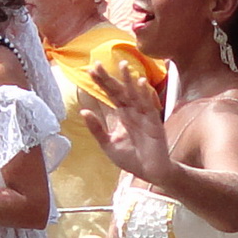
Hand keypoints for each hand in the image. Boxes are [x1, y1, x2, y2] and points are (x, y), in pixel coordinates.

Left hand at [77, 72, 177, 187]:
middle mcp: (132, 111)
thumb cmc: (131, 159)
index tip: (90, 70)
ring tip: (122, 65)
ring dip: (128, 80)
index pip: (110, 95)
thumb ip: (97, 128)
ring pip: (135, 94)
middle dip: (109, 78)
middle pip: (119, 91)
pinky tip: (140, 82)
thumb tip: (83, 110)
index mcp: (122, 115)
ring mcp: (144, 115)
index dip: (101, 83)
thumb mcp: (108, 144)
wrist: (150, 173)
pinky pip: (149, 106)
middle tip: (97, 64)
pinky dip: (145, 94)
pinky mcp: (154, 123)